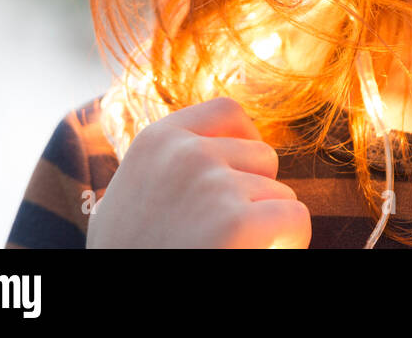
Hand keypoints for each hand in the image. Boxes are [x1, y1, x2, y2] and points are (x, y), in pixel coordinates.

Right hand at [87, 95, 311, 247]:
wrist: (116, 298)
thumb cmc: (130, 254)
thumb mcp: (131, 197)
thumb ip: (165, 169)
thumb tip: (206, 153)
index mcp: (156, 141)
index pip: (227, 112)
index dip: (248, 142)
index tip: (245, 176)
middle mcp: (183, 153)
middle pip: (263, 156)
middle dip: (258, 194)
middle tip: (228, 232)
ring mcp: (211, 184)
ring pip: (280, 192)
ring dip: (267, 223)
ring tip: (230, 248)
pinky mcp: (236, 221)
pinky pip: (295, 219)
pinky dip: (290, 243)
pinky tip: (257, 256)